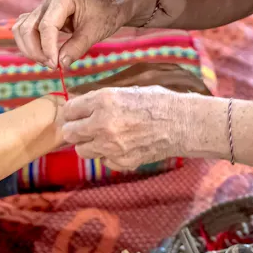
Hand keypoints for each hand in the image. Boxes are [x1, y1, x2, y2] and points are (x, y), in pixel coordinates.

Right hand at [13, 0, 135, 67]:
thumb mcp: (95, 32)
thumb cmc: (108, 14)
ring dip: (30, 48)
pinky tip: (45, 54)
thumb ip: (76, 48)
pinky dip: (31, 43)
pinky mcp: (43, 14)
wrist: (114, 4)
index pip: (46, 25)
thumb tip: (59, 65)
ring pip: (22, 28)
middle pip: (27, 27)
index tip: (55, 66)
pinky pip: (26, 28)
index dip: (47, 48)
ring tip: (48, 62)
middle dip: (36, 50)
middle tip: (52, 66)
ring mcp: (44, 5)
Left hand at [59, 85, 194, 170]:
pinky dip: (108, 155)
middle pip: (69, 132)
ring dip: (89, 144)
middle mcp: (102, 123)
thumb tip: (81, 106)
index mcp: (104, 100)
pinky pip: (103, 161)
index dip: (72, 112)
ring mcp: (111, 145)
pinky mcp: (121, 161)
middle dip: (74, 130)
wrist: (182, 123)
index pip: (69, 109)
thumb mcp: (126, 91)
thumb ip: (101, 100)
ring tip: (103, 138)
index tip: (76, 114)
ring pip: (82, 150)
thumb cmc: (158, 102)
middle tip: (83, 128)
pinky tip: (122, 146)